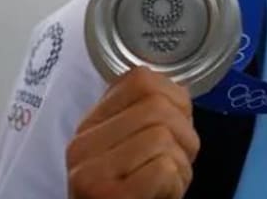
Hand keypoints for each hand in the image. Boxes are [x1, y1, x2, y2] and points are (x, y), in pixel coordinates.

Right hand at [66, 67, 199, 198]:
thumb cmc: (132, 193)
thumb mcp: (131, 150)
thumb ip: (144, 118)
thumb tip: (176, 92)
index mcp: (89, 125)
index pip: (140, 79)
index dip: (175, 97)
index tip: (178, 124)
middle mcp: (82, 145)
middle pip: (157, 107)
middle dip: (185, 134)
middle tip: (178, 162)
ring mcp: (90, 172)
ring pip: (162, 136)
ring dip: (182, 163)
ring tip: (168, 182)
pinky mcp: (107, 197)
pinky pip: (164, 167)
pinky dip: (177, 182)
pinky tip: (163, 195)